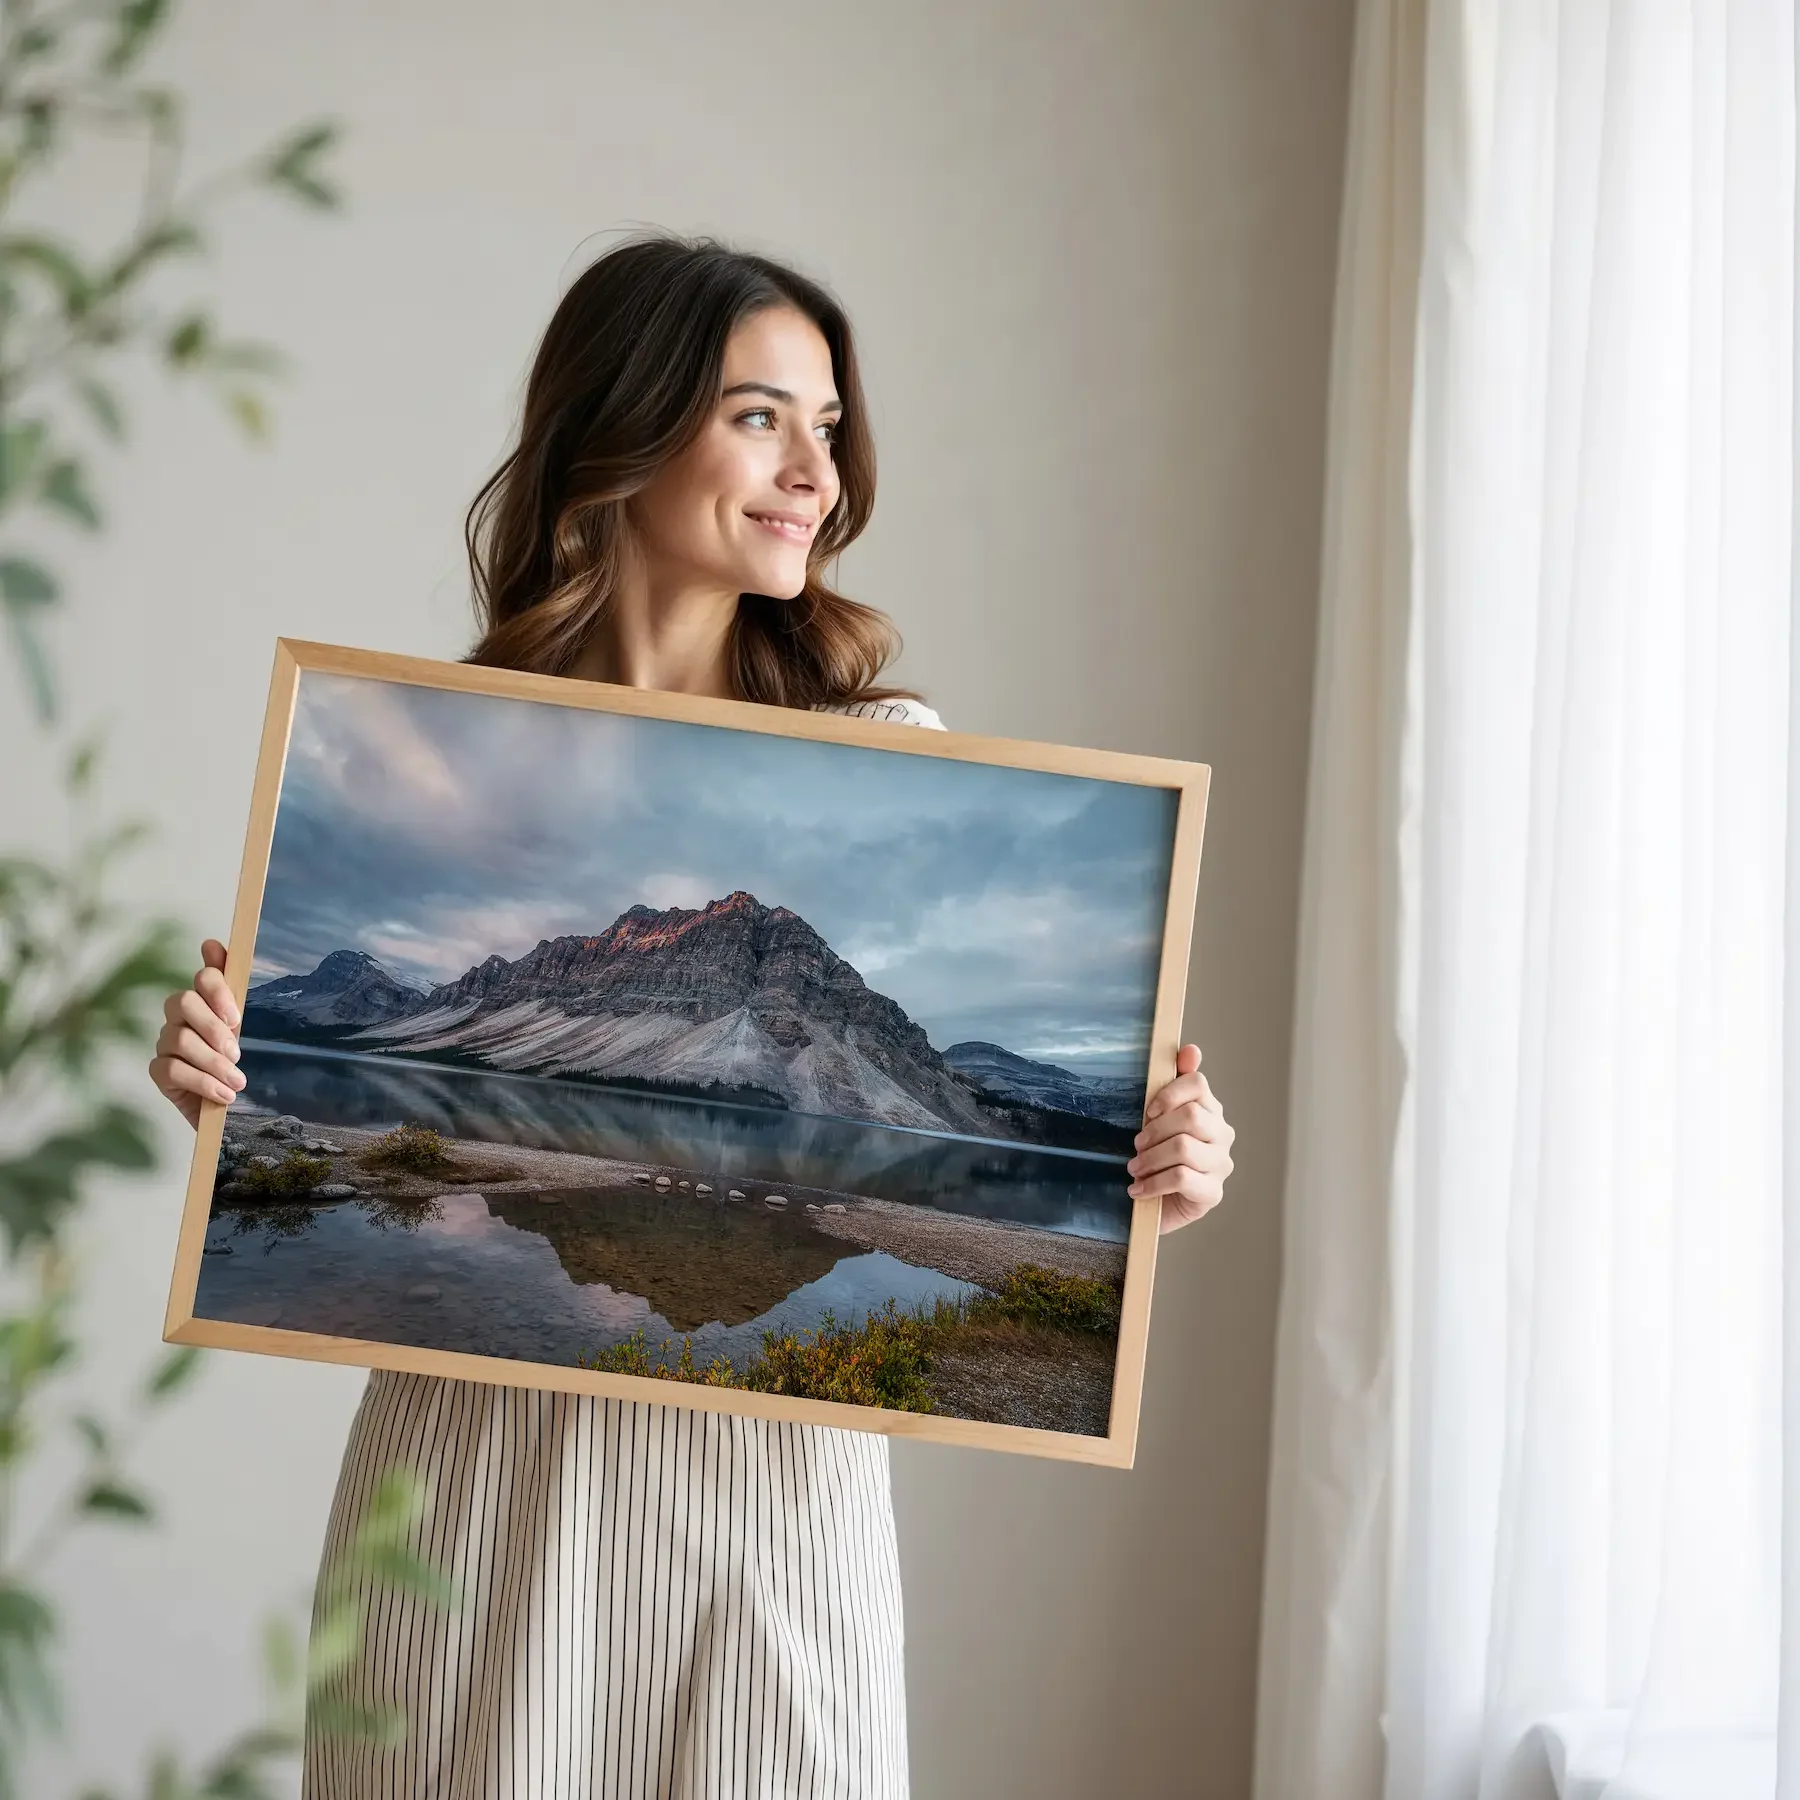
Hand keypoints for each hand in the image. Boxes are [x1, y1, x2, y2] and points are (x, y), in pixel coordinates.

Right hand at [147, 937, 245, 1131]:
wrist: (223, 1100)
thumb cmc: (229, 1058)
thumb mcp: (237, 1025)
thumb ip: (229, 988)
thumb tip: (210, 944)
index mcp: (204, 1000)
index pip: (203, 978)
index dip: (218, 991)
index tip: (236, 1017)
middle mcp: (178, 1016)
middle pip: (183, 1002)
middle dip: (213, 1027)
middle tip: (237, 1053)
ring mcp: (164, 1041)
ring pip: (181, 1039)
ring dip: (214, 1063)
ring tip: (237, 1082)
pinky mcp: (158, 1070)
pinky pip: (173, 1069)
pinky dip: (203, 1083)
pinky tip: (224, 1094)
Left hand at [1127, 1044, 1234, 1235]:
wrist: (1152, 1206)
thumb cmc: (1155, 1158)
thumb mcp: (1155, 1119)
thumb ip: (1171, 1084)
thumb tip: (1191, 1049)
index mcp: (1210, 1109)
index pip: (1198, 1083)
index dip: (1168, 1093)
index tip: (1148, 1111)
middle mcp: (1222, 1134)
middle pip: (1190, 1116)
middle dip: (1154, 1131)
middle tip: (1137, 1145)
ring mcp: (1221, 1164)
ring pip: (1184, 1147)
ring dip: (1150, 1158)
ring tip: (1134, 1168)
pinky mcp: (1213, 1192)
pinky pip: (1182, 1178)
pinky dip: (1153, 1183)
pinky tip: (1138, 1189)